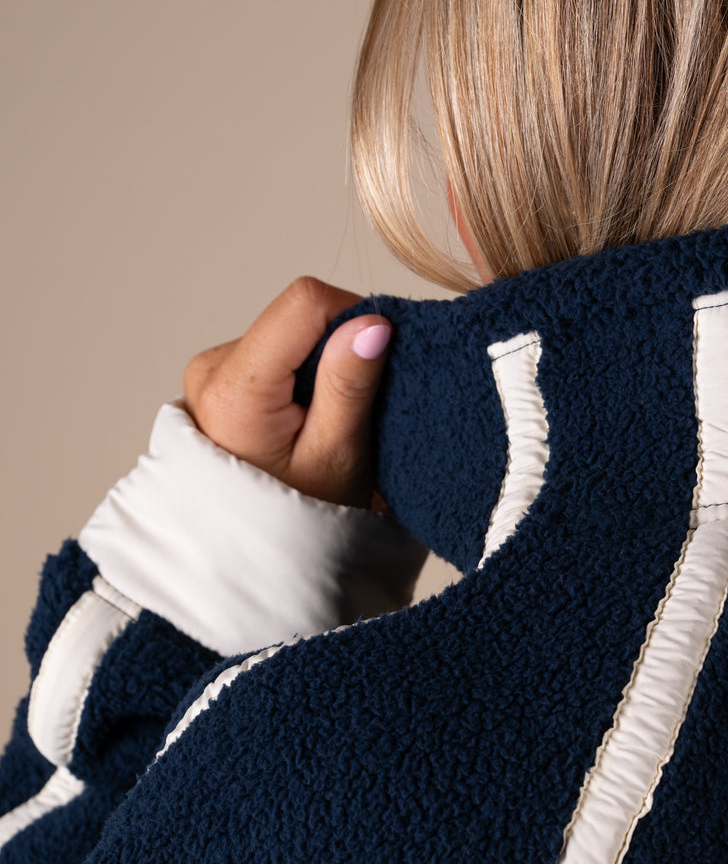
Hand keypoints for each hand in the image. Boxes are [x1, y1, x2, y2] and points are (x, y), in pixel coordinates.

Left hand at [183, 276, 392, 508]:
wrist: (256, 560)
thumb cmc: (298, 521)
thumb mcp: (337, 456)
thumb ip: (350, 384)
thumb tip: (372, 321)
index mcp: (235, 387)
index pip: (305, 303)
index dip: (354, 317)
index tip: (379, 360)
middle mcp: (212, 369)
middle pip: (297, 318)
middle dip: (339, 349)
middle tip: (355, 409)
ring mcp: (211, 373)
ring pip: (289, 335)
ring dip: (322, 367)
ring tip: (330, 423)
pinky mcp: (220, 381)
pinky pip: (276, 355)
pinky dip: (304, 379)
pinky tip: (310, 421)